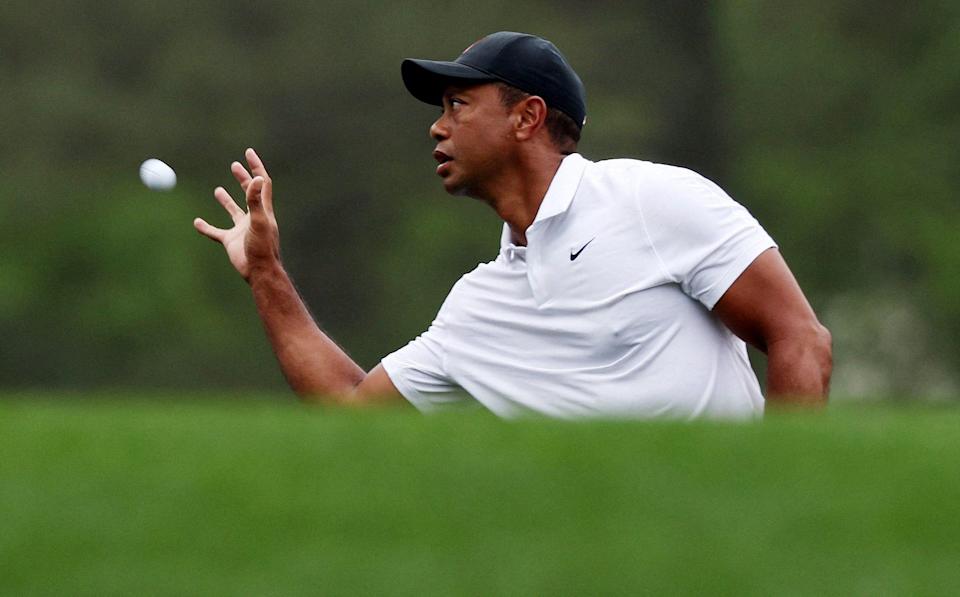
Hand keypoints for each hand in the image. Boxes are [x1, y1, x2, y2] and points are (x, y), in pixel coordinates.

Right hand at [194, 148, 279, 281]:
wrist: (258, 271)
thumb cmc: (262, 247)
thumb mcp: (259, 221)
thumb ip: (255, 200)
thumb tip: (256, 178)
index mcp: (263, 209)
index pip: (261, 182)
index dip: (256, 166)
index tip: (248, 152)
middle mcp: (253, 217)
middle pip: (249, 192)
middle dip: (243, 178)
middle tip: (234, 165)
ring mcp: (242, 229)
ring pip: (233, 211)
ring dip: (226, 201)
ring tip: (218, 190)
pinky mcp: (231, 241)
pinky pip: (216, 232)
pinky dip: (206, 227)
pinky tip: (197, 223)